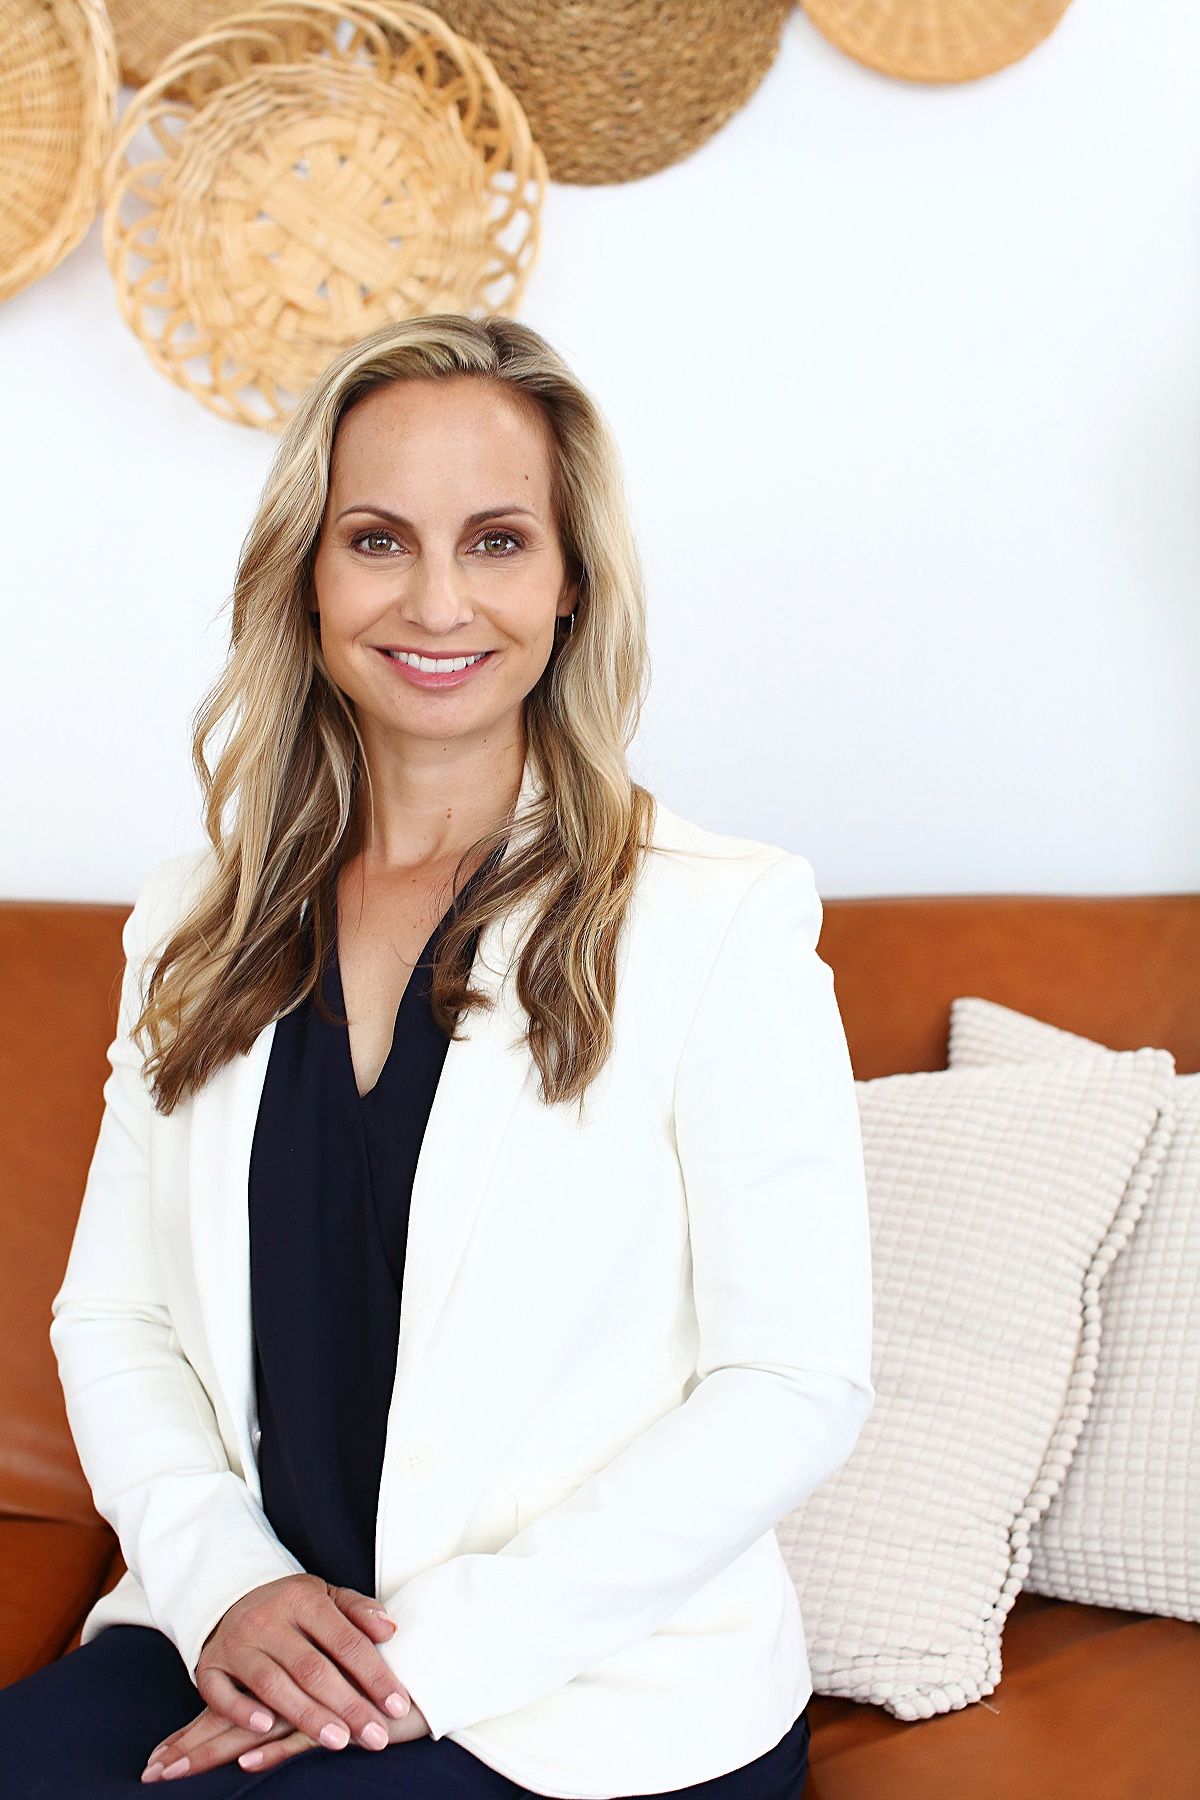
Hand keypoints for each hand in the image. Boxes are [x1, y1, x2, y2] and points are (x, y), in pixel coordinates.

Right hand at [143, 1575, 414, 1778]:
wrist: (233, 1597)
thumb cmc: (293, 1608)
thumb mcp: (327, 1597)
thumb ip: (359, 1612)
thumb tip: (390, 1630)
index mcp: (303, 1599)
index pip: (345, 1639)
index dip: (374, 1674)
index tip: (398, 1705)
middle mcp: (268, 1619)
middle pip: (312, 1667)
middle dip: (347, 1705)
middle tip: (375, 1736)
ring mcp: (236, 1643)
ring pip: (272, 1684)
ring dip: (306, 1715)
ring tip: (338, 1741)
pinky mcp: (209, 1665)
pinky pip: (220, 1692)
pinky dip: (242, 1710)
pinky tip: (266, 1727)